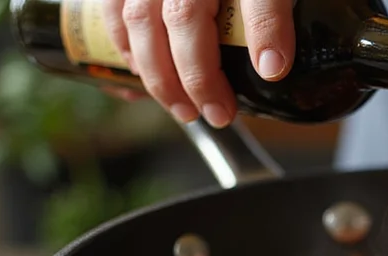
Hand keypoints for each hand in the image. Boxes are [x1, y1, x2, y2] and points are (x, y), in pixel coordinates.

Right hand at [102, 0, 295, 126]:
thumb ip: (271, 10)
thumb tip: (275, 64)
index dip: (266, 30)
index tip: (272, 69)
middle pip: (185, 15)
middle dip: (199, 75)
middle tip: (219, 113)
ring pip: (142, 19)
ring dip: (160, 74)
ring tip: (183, 109)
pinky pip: (113, 6)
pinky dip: (123, 44)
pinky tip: (139, 75)